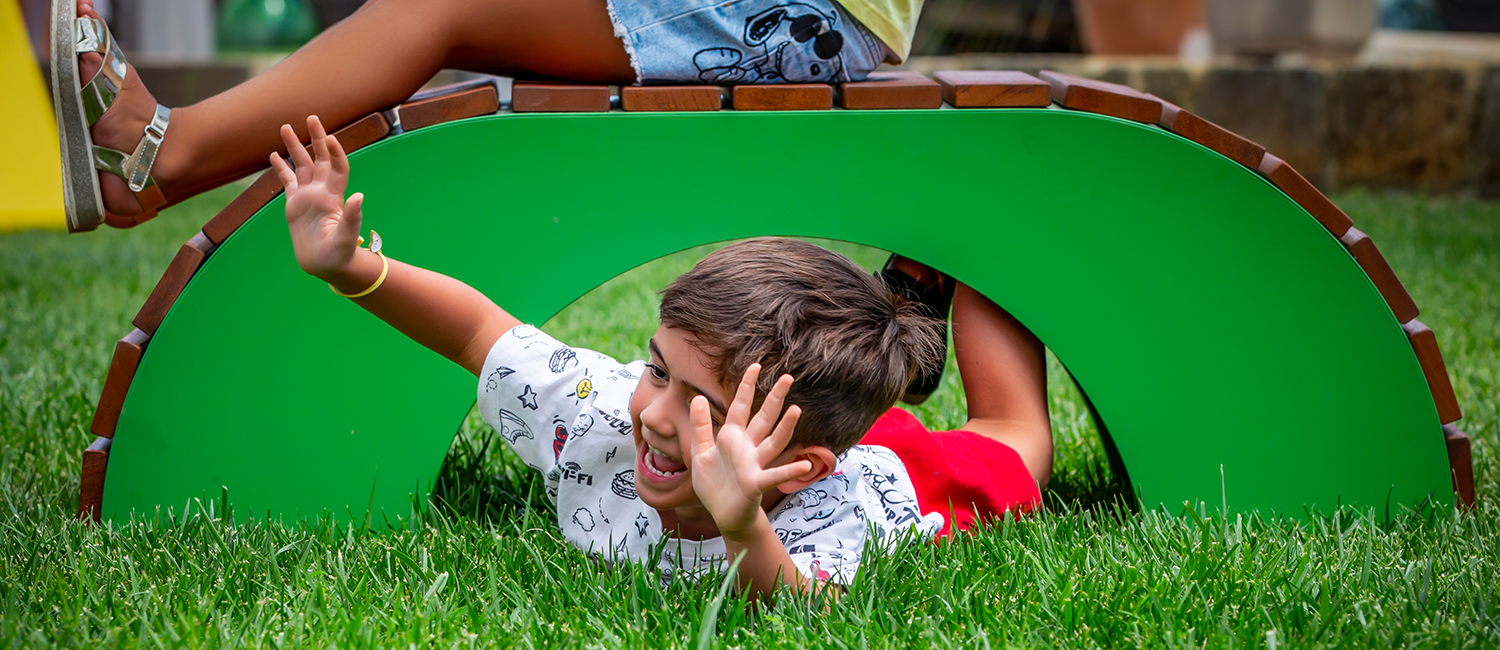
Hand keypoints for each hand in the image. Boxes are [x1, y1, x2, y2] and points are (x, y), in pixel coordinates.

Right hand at [270, 115, 364, 281]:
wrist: (325, 265)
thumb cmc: (339, 254)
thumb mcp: (346, 237)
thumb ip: (352, 217)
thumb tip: (359, 197)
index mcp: (335, 197)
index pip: (338, 168)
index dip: (336, 153)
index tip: (331, 138)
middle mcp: (322, 191)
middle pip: (320, 159)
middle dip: (317, 138)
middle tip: (313, 117)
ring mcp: (308, 196)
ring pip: (301, 165)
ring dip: (295, 147)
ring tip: (286, 126)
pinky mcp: (294, 204)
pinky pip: (287, 181)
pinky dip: (281, 168)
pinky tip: (274, 154)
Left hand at [687, 364, 809, 539]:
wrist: (722, 514)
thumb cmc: (714, 484)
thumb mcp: (700, 451)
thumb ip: (700, 425)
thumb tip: (697, 397)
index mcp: (733, 438)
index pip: (741, 407)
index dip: (747, 387)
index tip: (755, 366)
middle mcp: (747, 448)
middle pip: (763, 418)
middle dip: (774, 398)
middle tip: (788, 377)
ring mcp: (754, 464)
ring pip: (773, 442)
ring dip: (785, 427)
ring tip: (796, 410)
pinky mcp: (755, 483)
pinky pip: (774, 475)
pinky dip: (789, 471)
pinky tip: (805, 465)